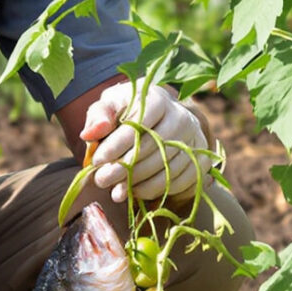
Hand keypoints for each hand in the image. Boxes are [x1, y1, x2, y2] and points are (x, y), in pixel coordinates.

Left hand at [82, 81, 207, 203]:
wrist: (155, 119)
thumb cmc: (126, 112)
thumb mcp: (108, 107)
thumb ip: (98, 117)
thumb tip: (90, 134)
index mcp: (157, 98)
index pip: (139, 124)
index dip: (117, 145)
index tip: (96, 160)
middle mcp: (181, 116)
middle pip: (154, 148)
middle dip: (124, 168)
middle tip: (101, 181)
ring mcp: (194, 138)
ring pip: (168, 167)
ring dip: (139, 183)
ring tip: (116, 191)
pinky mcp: (201, 157)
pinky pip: (182, 180)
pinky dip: (158, 190)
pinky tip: (136, 192)